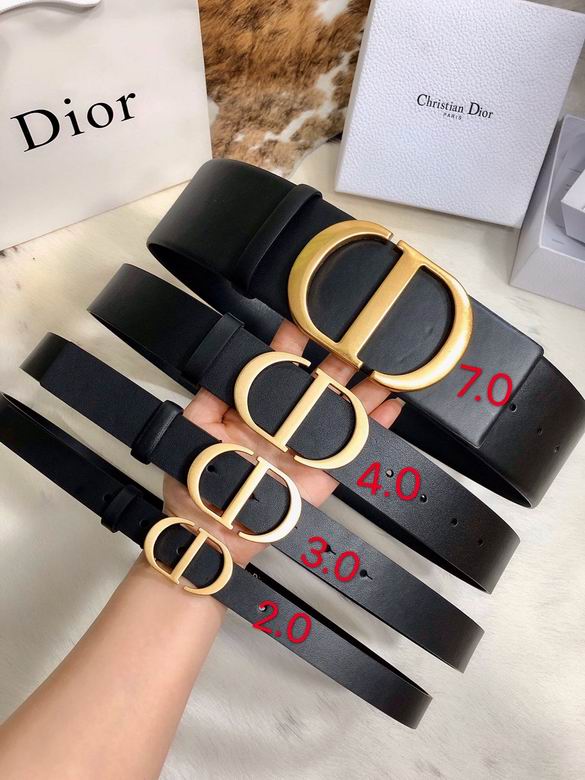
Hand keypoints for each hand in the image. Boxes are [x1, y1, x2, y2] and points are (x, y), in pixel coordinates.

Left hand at [163, 320, 401, 565]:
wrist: (212, 535)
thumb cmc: (195, 486)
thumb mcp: (192, 430)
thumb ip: (208, 396)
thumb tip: (222, 362)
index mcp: (254, 407)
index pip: (277, 366)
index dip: (292, 342)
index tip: (307, 318)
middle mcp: (284, 422)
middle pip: (319, 381)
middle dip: (339, 357)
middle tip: (358, 335)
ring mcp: (306, 445)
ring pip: (342, 408)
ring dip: (365, 387)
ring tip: (384, 365)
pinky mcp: (323, 472)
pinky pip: (353, 446)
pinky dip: (376, 426)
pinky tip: (390, 406)